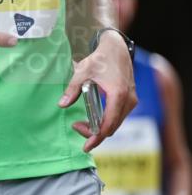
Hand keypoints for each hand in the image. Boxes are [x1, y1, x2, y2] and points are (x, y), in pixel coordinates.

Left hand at [59, 30, 136, 152]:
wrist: (116, 48)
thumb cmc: (100, 58)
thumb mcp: (82, 72)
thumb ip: (72, 89)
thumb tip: (61, 105)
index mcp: (118, 94)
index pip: (108, 124)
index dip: (96, 138)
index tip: (85, 146)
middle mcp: (128, 100)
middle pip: (112, 127)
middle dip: (94, 133)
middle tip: (76, 127)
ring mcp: (131, 100)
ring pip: (115, 124)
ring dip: (99, 128)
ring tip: (80, 124)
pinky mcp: (130, 99)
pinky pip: (118, 117)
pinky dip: (106, 121)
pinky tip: (92, 119)